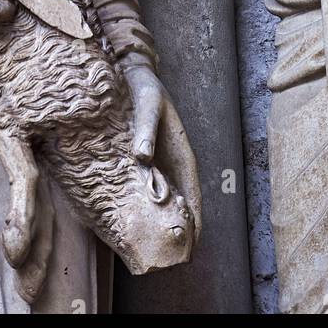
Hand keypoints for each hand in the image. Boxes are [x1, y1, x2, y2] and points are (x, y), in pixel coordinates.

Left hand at [125, 65, 201, 240]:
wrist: (132, 71)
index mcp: (181, 153)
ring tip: (154, 245)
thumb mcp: (148, 103)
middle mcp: (172, 161)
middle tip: (171, 257)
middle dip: (180, 227)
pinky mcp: (144, 158)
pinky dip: (147, 204)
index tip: (192, 245)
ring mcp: (159, 161)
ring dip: (163, 218)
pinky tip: (135, 216)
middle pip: (181, 201)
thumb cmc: (145, 87)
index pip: (193, 194)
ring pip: (165, 197)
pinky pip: (149, 186)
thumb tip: (143, 157)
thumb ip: (146, 129)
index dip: (195, 220)